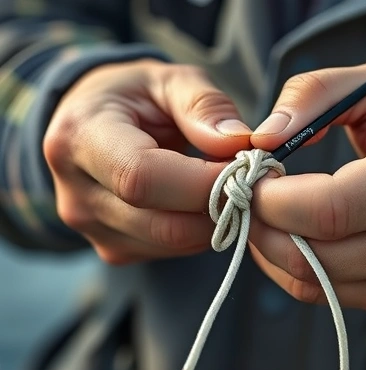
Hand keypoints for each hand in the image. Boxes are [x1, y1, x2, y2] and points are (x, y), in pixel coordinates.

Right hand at [44, 59, 251, 263]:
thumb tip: (239, 143)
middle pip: (162, 223)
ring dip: (212, 220)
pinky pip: (167, 251)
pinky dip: (196, 231)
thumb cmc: (133, 97)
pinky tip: (198, 201)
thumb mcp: (169, 80)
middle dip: (218, 205)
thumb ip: (204, 106)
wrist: (93, 124)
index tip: (245, 167)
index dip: (204, 181)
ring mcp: (92, 228)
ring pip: (171, 243)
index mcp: (81, 137)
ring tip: (223, 185)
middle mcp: (76, 193)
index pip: (143, 178)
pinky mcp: (112, 247)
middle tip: (247, 179)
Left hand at [248, 61, 365, 314]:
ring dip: (269, 245)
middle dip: (261, 222)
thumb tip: (264, 137)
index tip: (250, 176)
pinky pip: (318, 291)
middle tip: (248, 191)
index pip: (327, 210)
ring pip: (307, 279)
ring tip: (266, 209)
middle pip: (309, 253)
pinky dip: (287, 265)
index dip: (272, 198)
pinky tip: (286, 233)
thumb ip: (313, 95)